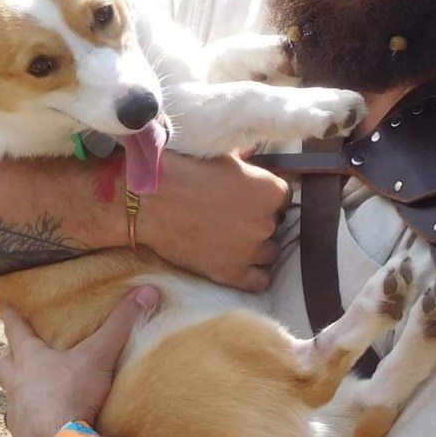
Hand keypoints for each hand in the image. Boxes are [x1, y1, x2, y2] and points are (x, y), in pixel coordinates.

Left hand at [0, 288, 159, 436]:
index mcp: (31, 361)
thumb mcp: (99, 355)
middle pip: (4, 365)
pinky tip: (44, 430)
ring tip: (33, 394)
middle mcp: (17, 386)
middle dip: (10, 357)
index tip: (4, 304)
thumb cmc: (72, 395)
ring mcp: (17, 416)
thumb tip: (146, 291)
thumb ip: (121, 324)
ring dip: (19, 394)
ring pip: (10, 399)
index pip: (16, 330)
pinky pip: (22, 431)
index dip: (11, 316)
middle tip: (17, 353)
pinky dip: (31, 427)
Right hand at [139, 152, 291, 292]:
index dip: (268, 198)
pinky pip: (259, 281)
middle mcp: (266, 222)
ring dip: (258, 247)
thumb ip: (248, 162)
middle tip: (238, 216)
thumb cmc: (184, 171)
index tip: (254, 198)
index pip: (285, 198)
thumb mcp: (224, 157)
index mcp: (269, 190)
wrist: (150, 200)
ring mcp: (249, 250)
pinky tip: (241, 263)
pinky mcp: (230, 273)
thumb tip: (255, 154)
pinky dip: (254, 274)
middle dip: (261, 221)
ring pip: (270, 253)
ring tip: (236, 238)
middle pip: (277, 225)